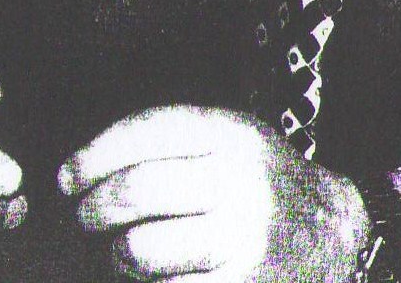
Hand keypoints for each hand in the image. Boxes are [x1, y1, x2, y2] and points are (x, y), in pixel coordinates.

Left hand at [58, 106, 367, 281]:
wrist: (332, 238)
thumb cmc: (258, 186)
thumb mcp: (231, 140)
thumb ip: (169, 142)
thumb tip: (78, 174)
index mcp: (235, 136)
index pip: (147, 132)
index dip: (94, 156)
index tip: (68, 177)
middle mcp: (241, 184)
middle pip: (135, 191)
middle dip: (93, 208)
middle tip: (84, 217)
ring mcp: (243, 241)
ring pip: (140, 249)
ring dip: (116, 253)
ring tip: (122, 250)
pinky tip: (155, 276)